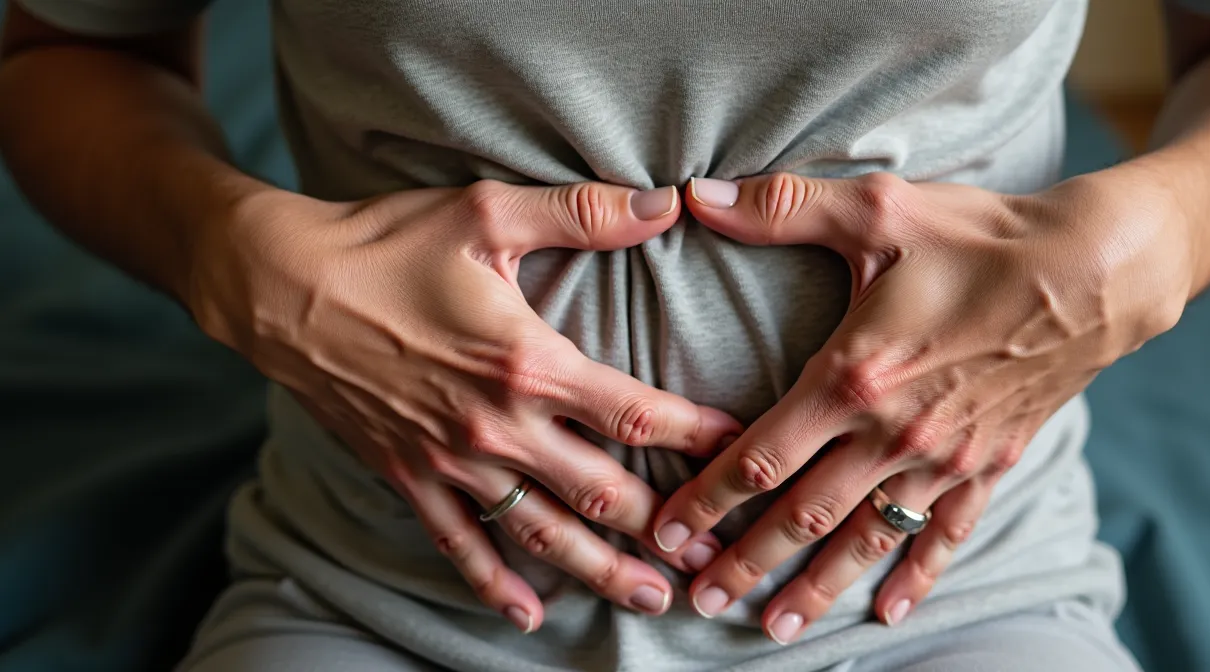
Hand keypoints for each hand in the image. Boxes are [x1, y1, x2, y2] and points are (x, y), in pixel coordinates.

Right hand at [188, 180, 741, 630]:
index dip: (695, 437)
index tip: (740, 453)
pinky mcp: (410, 477)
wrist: (279, 287)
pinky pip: (461, 543)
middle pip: (601, 493)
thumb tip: (666, 201)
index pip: (634, 414)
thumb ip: (582, 214)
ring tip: (651, 599)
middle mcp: (497, 425)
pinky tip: (527, 613)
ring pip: (542, 532)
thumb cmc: (384, 244)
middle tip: (715, 555)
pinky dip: (495, 582)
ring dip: (600, 570)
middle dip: (664, 527)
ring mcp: (452, 461)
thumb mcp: (486, 213)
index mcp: (528, 362)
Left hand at [652, 171, 1190, 641]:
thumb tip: (695, 195)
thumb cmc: (983, 235)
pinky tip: (891, 611)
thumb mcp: (879, 210)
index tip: (665, 532)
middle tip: (701, 600)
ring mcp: (944, 457)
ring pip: (866, 538)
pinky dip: (917, 575)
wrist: (1098, 268)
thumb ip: (781, 210)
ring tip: (775, 628)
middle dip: (746, 561)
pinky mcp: (990, 463)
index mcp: (853, 378)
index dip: (705, 500)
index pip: (759, 457)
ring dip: (816, 586)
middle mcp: (893, 432)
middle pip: (801, 516)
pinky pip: (946, 532)